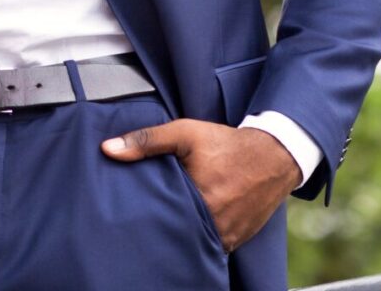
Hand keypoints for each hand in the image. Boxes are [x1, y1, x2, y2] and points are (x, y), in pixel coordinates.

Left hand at [101, 119, 298, 251]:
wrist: (273, 156)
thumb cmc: (226, 144)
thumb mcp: (184, 134)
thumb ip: (146, 141)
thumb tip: (107, 150)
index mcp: (200, 200)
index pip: (160, 216)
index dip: (145, 212)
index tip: (134, 206)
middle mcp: (215, 223)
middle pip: (176, 231)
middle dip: (162, 224)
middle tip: (149, 213)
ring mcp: (227, 235)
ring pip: (193, 240)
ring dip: (182, 231)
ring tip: (167, 219)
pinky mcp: (236, 239)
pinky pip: (211, 246)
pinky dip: (199, 236)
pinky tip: (188, 223)